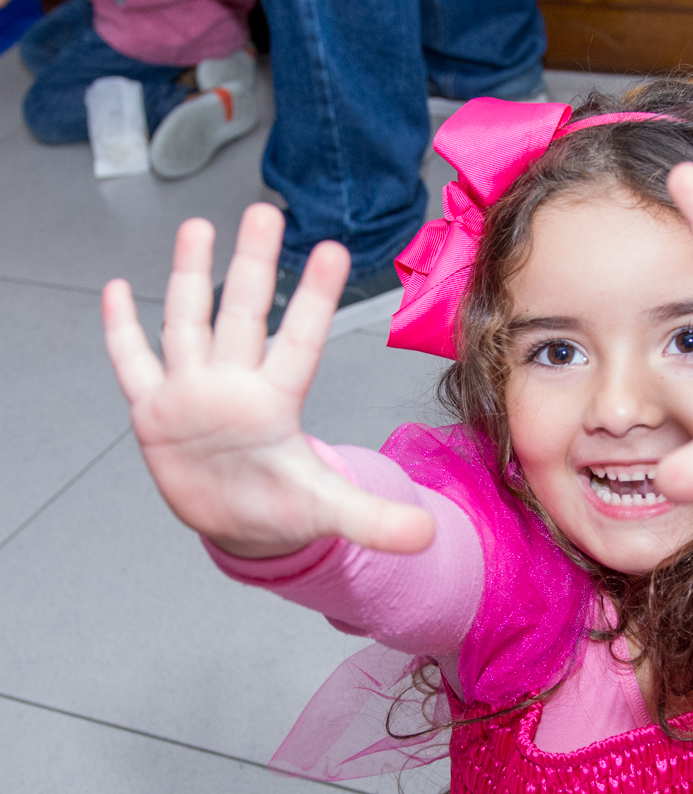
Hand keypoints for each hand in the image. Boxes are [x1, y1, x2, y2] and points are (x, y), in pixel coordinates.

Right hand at [102, 204, 433, 557]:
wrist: (237, 521)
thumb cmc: (282, 507)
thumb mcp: (329, 512)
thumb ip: (375, 520)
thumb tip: (428, 536)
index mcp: (276, 402)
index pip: (299, 341)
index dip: (313, 299)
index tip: (334, 249)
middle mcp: (234, 385)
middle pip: (242, 314)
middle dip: (252, 265)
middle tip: (265, 210)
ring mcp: (191, 393)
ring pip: (187, 323)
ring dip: (190, 277)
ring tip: (199, 227)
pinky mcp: (154, 411)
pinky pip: (133, 365)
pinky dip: (121, 332)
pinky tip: (116, 289)